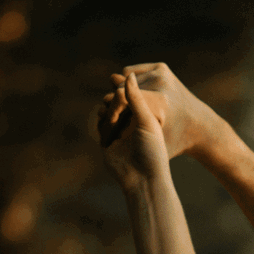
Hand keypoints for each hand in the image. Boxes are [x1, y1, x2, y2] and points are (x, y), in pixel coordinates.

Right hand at [98, 70, 168, 189]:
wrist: (143, 180)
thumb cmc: (152, 151)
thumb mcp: (146, 122)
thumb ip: (136, 99)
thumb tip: (128, 74)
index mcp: (148, 112)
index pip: (129, 95)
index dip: (122, 96)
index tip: (123, 102)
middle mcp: (135, 119)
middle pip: (116, 101)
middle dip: (113, 105)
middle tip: (118, 116)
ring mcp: (122, 129)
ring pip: (107, 111)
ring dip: (107, 114)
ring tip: (113, 124)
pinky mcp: (110, 139)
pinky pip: (101, 124)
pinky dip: (102, 124)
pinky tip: (108, 132)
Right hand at [113, 62, 223, 159]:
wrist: (199, 127)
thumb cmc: (172, 141)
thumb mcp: (147, 140)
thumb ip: (125, 122)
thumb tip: (103, 101)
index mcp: (158, 103)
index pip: (120, 97)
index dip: (113, 110)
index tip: (112, 122)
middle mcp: (160, 82)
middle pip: (121, 88)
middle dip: (117, 103)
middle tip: (123, 118)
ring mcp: (161, 72)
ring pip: (123, 79)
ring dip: (124, 93)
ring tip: (132, 110)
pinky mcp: (161, 67)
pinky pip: (131, 72)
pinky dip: (131, 84)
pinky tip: (139, 99)